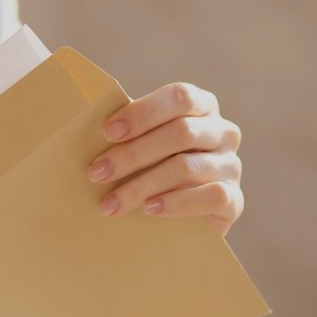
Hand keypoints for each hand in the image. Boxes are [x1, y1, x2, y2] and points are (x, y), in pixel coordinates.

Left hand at [86, 82, 242, 235]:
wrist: (178, 219)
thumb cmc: (149, 168)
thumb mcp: (140, 143)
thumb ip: (125, 130)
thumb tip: (82, 119)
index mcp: (201, 106)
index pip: (180, 97)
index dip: (143, 112)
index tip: (107, 132)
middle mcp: (223, 132)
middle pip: (181, 133)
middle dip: (132, 154)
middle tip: (96, 173)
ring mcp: (231, 166)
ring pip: (187, 168)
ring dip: (142, 185)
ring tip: (110, 203)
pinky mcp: (234, 200)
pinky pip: (212, 196)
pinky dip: (177, 203)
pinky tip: (150, 209)